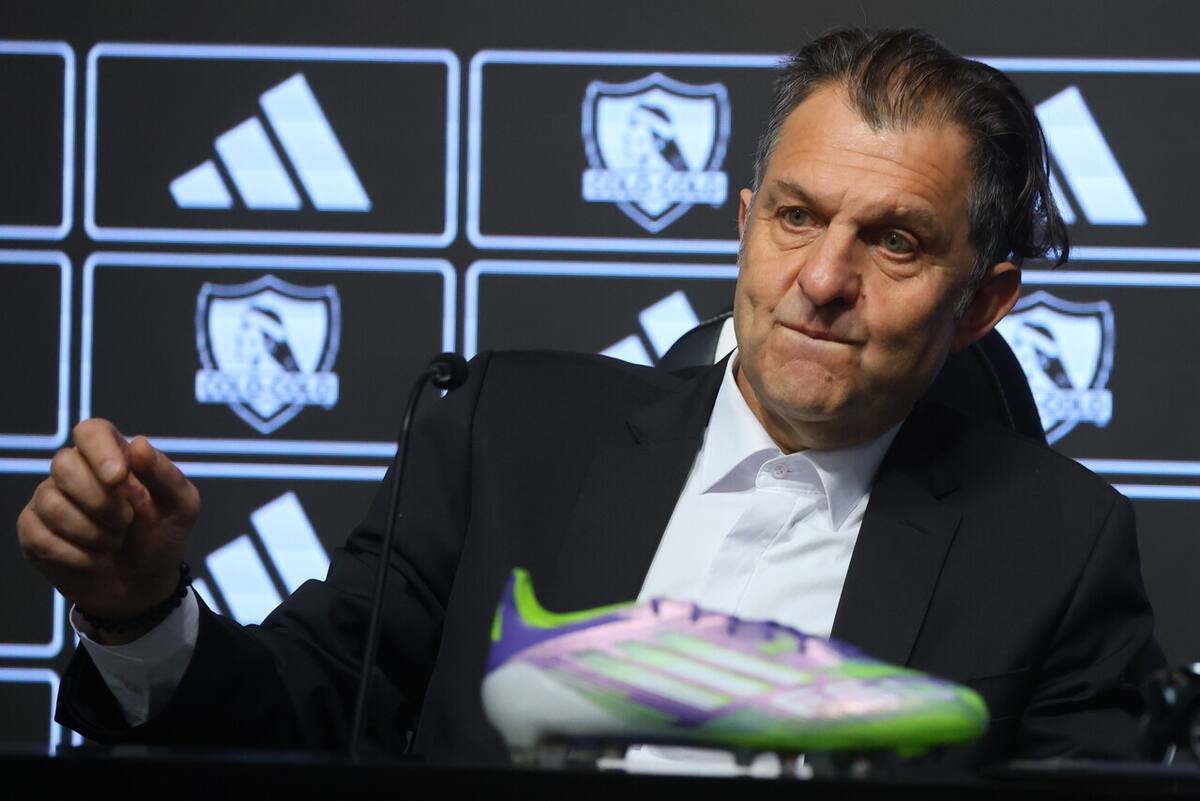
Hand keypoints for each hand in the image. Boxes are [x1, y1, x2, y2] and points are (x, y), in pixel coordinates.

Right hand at [16, 420, 199, 639]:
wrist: (143, 584)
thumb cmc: (162, 536)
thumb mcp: (182, 506)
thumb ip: (165, 475)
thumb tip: (138, 443)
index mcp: (113, 456)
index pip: (91, 431)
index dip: (99, 450)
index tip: (117, 479)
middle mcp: (76, 472)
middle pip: (64, 464)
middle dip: (100, 501)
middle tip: (126, 521)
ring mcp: (50, 499)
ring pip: (50, 501)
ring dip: (92, 532)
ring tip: (113, 542)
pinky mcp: (34, 531)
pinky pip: (40, 535)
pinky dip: (76, 554)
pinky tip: (95, 559)